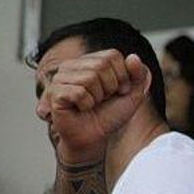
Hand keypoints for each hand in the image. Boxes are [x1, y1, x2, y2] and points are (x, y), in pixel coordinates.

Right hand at [43, 50, 149, 166]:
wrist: (94, 138)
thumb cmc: (109, 115)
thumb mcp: (132, 95)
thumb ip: (139, 75)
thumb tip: (134, 57)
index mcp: (90, 61)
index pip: (113, 55)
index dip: (122, 76)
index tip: (118, 91)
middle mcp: (73, 65)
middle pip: (102, 65)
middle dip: (110, 87)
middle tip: (103, 100)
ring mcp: (61, 78)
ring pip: (90, 78)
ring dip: (98, 97)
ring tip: (91, 104)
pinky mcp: (55, 92)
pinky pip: (79, 92)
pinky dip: (86, 104)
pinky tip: (81, 108)